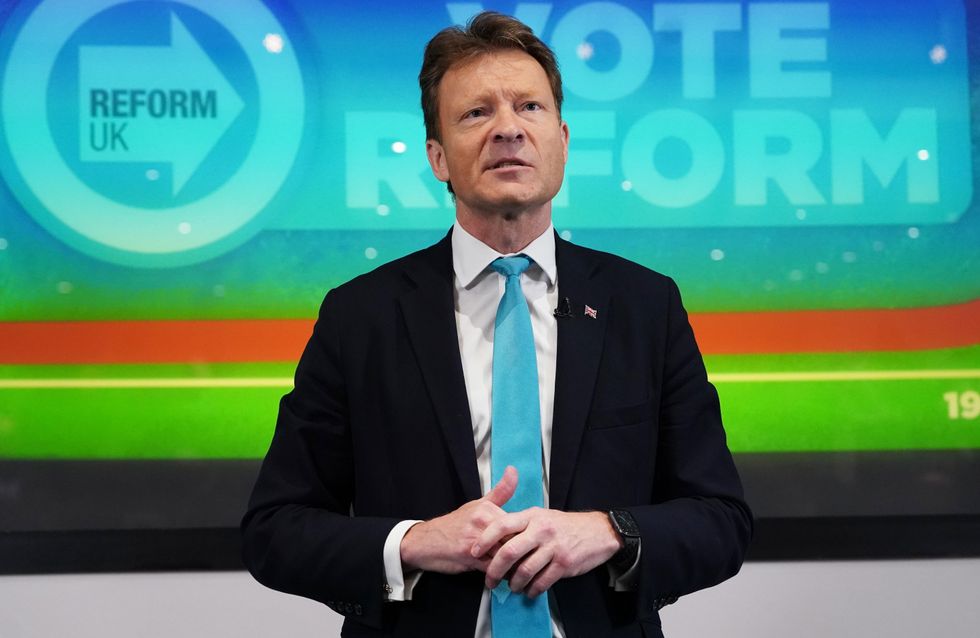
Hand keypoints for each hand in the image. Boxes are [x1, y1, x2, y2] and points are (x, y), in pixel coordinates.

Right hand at [400, 466, 517, 573]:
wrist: (424, 542)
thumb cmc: (453, 525)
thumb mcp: (476, 505)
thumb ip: (500, 492)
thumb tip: (514, 471)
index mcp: (487, 509)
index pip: (518, 525)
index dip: (525, 537)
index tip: (529, 544)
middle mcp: (482, 522)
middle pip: (514, 540)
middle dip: (522, 552)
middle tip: (527, 560)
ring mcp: (475, 539)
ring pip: (505, 555)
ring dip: (513, 565)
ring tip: (517, 570)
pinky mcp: (469, 556)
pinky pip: (493, 567)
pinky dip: (499, 573)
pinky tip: (500, 574)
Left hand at [471, 509, 622, 597]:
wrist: (597, 531)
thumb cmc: (564, 525)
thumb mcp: (541, 516)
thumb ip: (520, 525)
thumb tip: (495, 537)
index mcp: (532, 516)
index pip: (502, 524)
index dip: (485, 539)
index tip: (473, 551)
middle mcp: (541, 529)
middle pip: (509, 551)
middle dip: (494, 569)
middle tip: (489, 580)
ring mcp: (553, 547)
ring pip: (524, 570)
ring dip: (514, 583)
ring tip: (511, 587)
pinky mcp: (564, 563)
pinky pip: (542, 581)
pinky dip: (532, 590)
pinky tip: (529, 591)